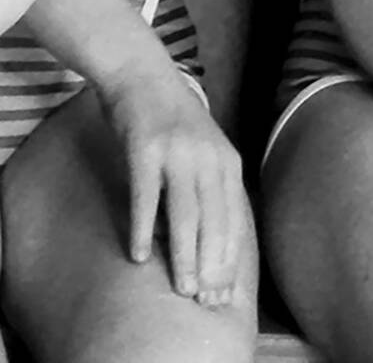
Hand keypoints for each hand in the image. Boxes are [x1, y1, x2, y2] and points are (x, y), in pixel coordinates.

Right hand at [99, 72, 245, 306]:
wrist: (140, 73)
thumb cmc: (171, 117)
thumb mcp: (203, 149)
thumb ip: (209, 187)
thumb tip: (208, 241)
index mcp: (226, 160)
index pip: (233, 219)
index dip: (230, 259)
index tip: (225, 294)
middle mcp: (207, 156)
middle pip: (213, 221)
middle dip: (212, 265)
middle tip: (205, 299)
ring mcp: (176, 152)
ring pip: (185, 214)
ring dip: (184, 255)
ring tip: (182, 288)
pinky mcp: (145, 149)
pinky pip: (145, 197)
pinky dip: (143, 229)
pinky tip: (139, 255)